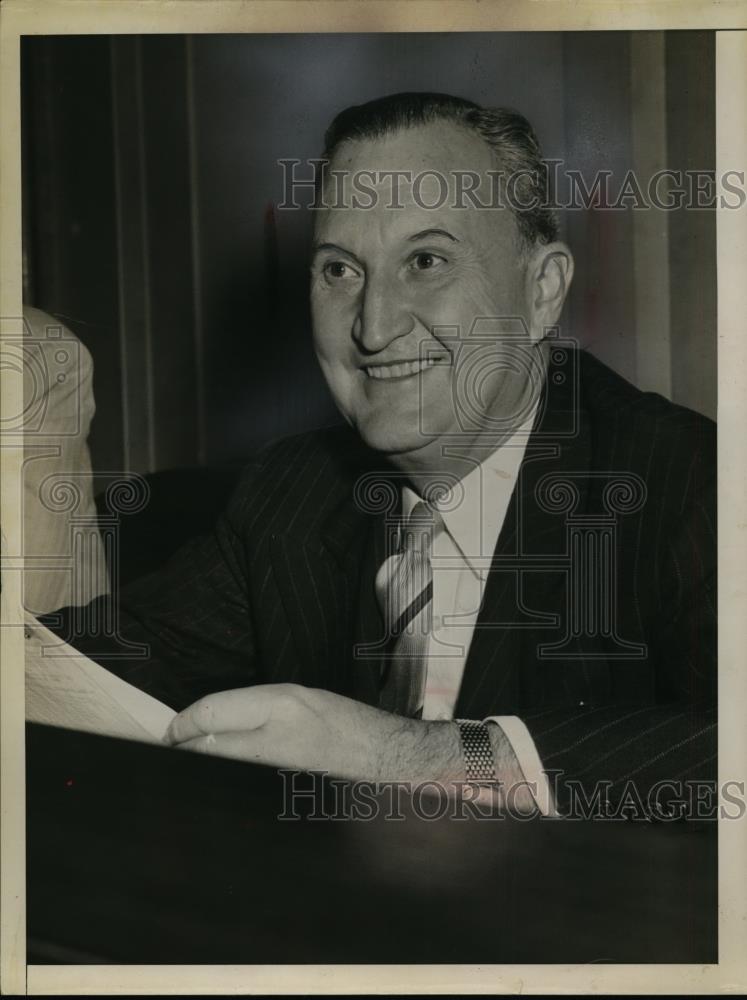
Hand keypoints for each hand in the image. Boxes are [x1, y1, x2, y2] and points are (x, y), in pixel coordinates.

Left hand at [164, 683, 462, 784]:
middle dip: (184, 750)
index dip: (183, 724)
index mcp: (281, 704)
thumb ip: (252, 708)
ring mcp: (276, 771)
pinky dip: (225, 782)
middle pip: (206, 747)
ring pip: (218, 770)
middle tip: (174, 751)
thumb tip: (205, 724)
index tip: (172, 732)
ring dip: (202, 767)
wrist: (386, 758)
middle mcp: (277, 737)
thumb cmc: (344, 724)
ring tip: (195, 764)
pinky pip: (238, 787)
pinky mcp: (281, 797)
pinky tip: (224, 779)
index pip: (211, 713)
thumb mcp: (299, 699)